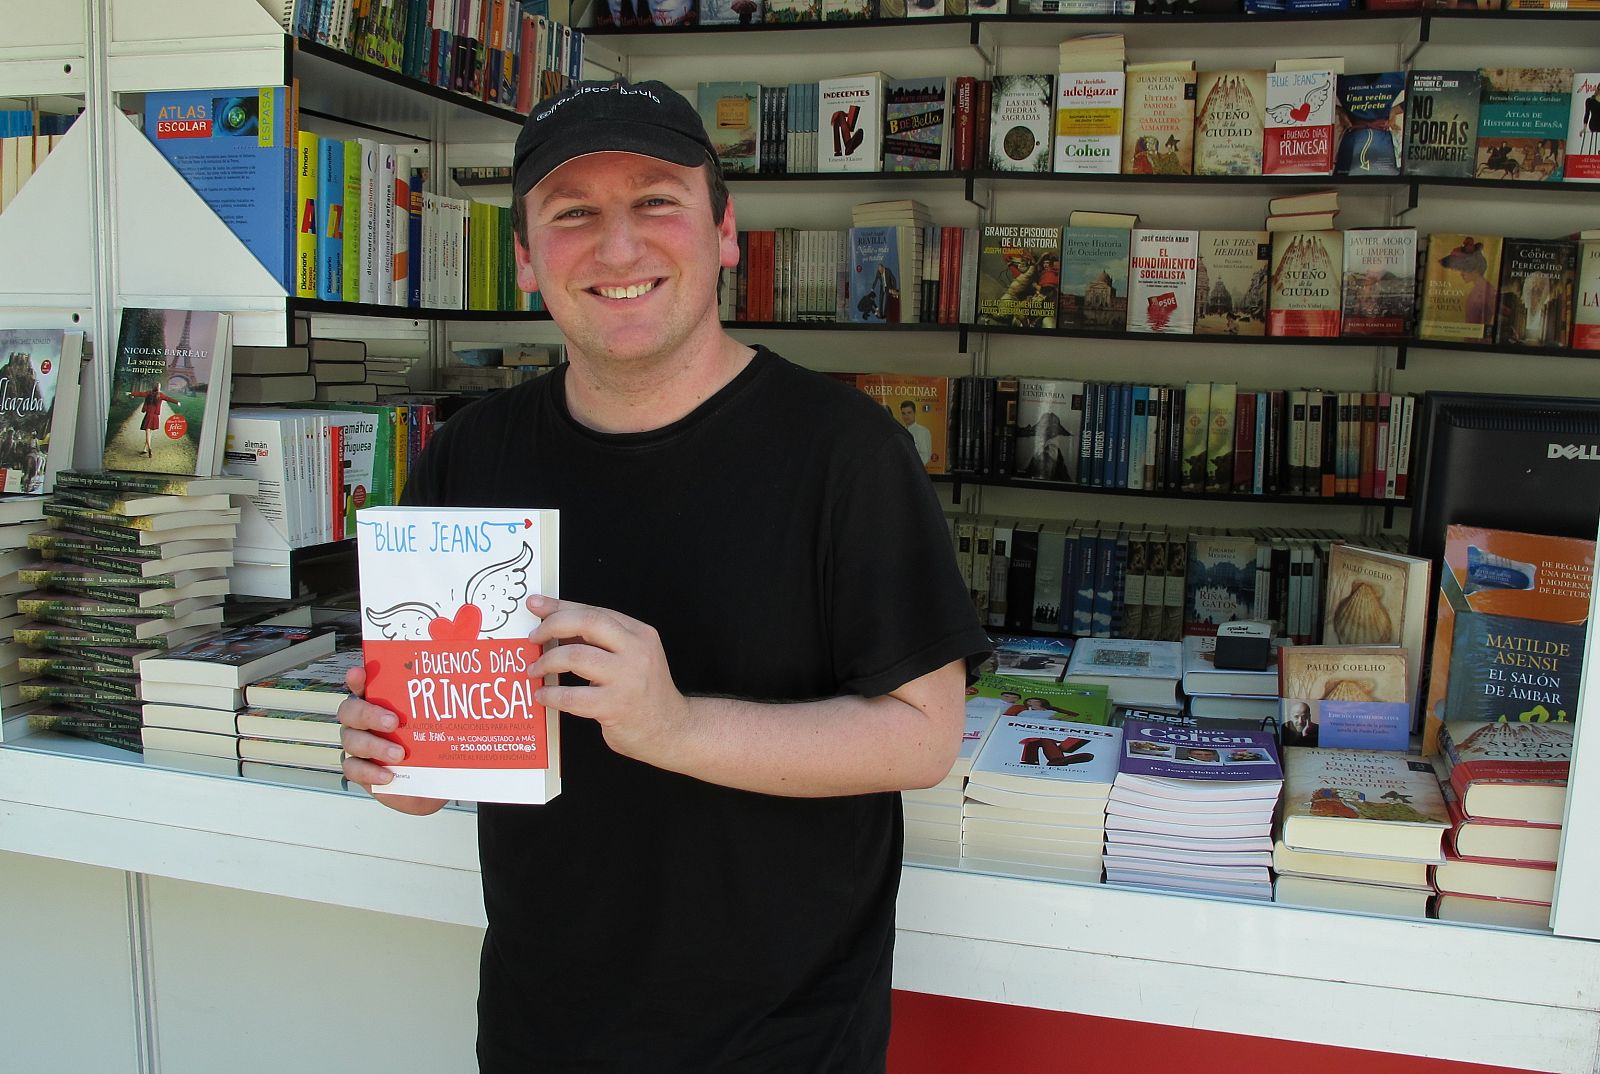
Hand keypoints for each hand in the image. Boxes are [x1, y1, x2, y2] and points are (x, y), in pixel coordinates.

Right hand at [338, 664, 446, 815]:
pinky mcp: (359, 770)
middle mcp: (362, 721)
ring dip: (375, 746)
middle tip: (393, 722)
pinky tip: (389, 774)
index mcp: (378, 703)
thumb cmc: (434, 743)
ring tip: (398, 754)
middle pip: (350, 711)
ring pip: (351, 741)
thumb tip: (469, 683)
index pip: (361, 685)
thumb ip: (441, 705)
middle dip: (369, 714)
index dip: (357, 679)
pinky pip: (353, 769)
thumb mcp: (441, 723)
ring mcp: (357, 746)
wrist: (437, 778)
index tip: (360, 674)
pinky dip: (370, 772)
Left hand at [526, 595, 692, 770]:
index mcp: (639, 634)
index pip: (595, 611)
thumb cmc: (645, 694)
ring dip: (547, 661)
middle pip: (588, 623)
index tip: (537, 605)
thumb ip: (600, 641)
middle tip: (534, 637)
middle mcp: (636, 651)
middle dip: (552, 626)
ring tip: (535, 670)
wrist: (672, 729)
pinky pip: (572, 696)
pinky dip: (551, 694)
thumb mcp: (632, 658)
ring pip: (576, 656)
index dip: (561, 606)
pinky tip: (544, 695)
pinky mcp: (615, 706)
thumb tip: (557, 627)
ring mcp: (627, 678)